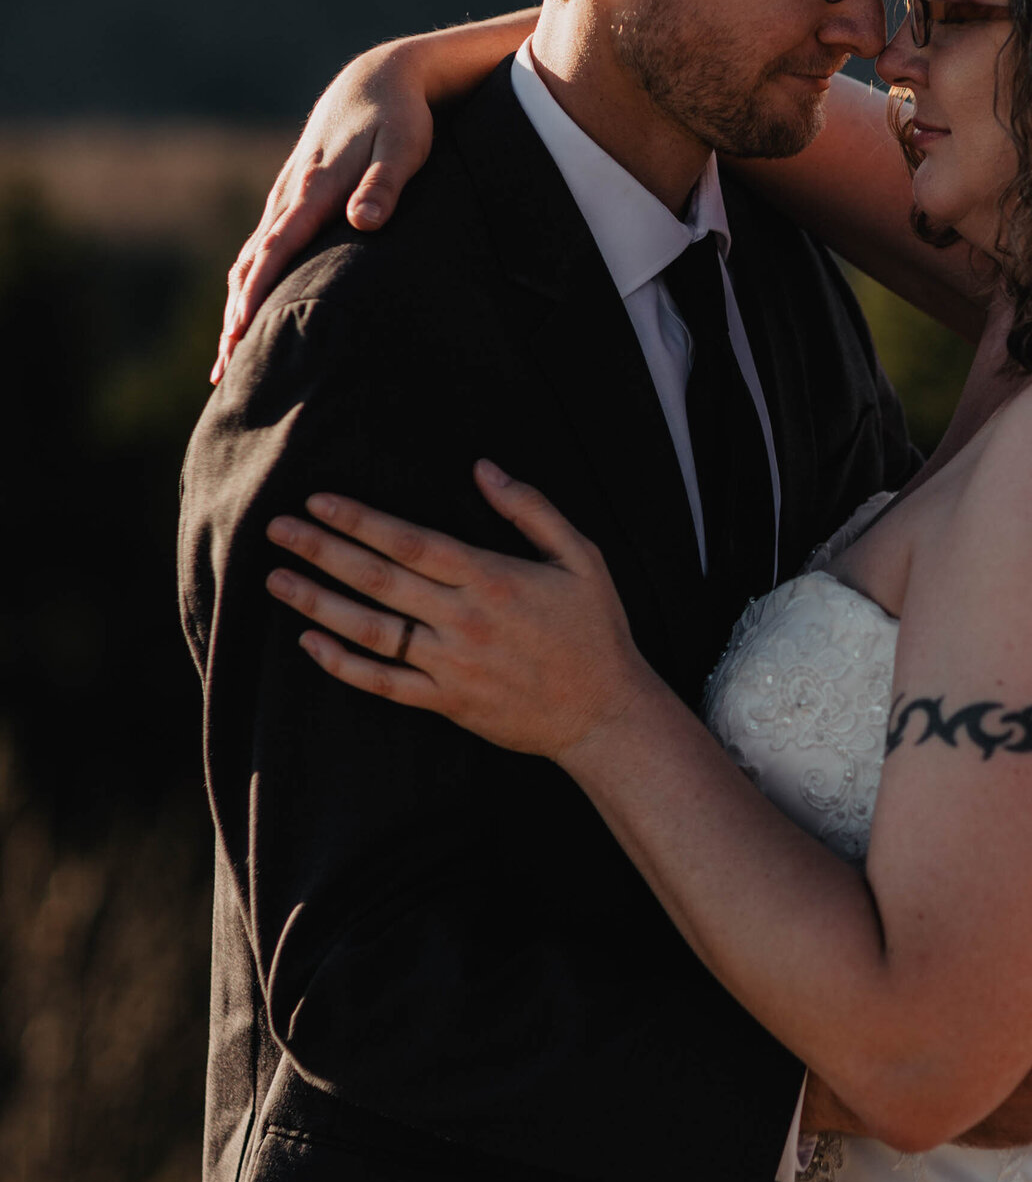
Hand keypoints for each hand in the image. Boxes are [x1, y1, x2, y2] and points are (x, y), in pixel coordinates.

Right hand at [213, 9, 538, 381]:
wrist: (378, 78)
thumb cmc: (400, 118)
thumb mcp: (404, 147)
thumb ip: (384, 185)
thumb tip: (365, 222)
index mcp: (314, 190)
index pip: (277, 250)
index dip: (257, 293)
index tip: (239, 333)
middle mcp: (290, 195)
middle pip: (252, 264)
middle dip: (235, 316)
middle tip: (224, 371)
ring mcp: (286, 196)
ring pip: (251, 258)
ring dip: (236, 305)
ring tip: (227, 357)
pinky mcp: (291, 197)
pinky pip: (261, 247)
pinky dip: (247, 282)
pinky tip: (244, 309)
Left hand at [265, 462, 646, 758]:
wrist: (606, 714)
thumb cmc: (596, 630)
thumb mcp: (582, 558)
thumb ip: (531, 509)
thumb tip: (484, 467)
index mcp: (493, 578)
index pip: (411, 542)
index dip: (360, 520)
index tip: (319, 501)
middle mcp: (464, 620)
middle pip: (378, 580)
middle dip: (321, 551)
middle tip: (276, 529)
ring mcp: (451, 665)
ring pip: (370, 631)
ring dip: (317, 603)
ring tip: (276, 580)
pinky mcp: (447, 702)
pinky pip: (383, 683)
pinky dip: (343, 664)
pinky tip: (310, 642)